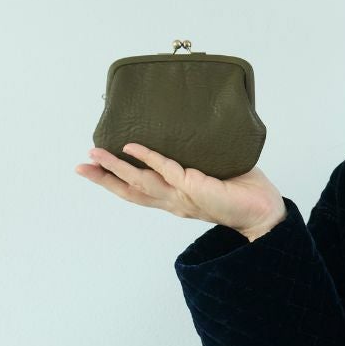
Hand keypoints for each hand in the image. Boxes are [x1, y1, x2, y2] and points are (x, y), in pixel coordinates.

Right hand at [75, 144, 286, 236]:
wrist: (264, 210)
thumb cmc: (244, 191)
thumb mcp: (213, 174)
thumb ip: (198, 161)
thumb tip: (190, 135)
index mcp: (176, 200)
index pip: (139, 193)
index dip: (114, 183)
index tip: (93, 171)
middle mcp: (174, 202)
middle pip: (130, 192)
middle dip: (103, 179)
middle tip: (80, 166)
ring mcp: (182, 196)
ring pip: (140, 183)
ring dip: (115, 169)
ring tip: (94, 154)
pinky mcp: (194, 187)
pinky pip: (165, 169)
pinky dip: (147, 158)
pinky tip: (131, 147)